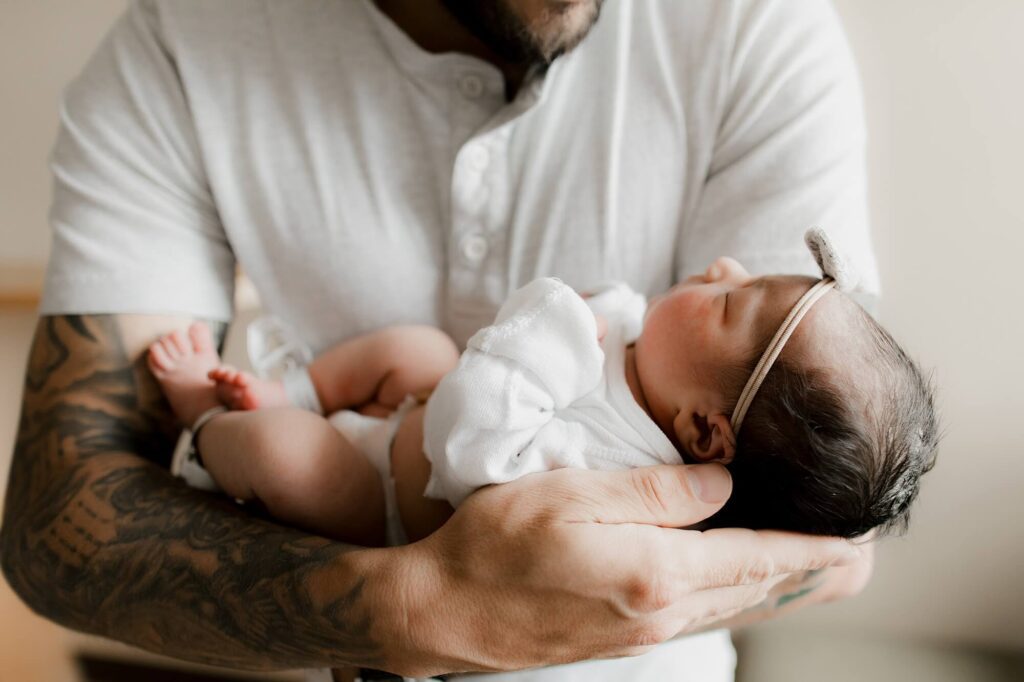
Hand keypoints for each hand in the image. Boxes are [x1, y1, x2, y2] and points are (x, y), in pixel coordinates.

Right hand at [381, 463, 859, 675]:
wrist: (441, 610)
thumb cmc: (495, 544)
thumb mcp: (572, 496)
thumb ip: (654, 491)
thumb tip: (722, 484)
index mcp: (655, 572)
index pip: (756, 557)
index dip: (810, 550)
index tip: (858, 543)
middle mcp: (659, 611)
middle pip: (752, 590)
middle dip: (805, 571)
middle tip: (853, 557)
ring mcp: (639, 631)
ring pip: (728, 606)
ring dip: (773, 586)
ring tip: (809, 571)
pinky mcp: (618, 636)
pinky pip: (696, 614)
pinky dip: (732, 597)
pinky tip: (733, 587)